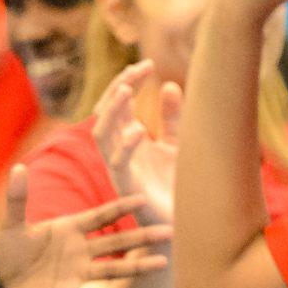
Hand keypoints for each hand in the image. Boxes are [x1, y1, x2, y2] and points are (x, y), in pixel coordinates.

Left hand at [0, 166, 172, 287]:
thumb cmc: (8, 249)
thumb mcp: (11, 223)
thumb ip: (18, 198)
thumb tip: (17, 167)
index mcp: (70, 228)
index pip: (101, 216)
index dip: (121, 207)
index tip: (143, 198)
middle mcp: (80, 251)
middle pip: (117, 241)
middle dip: (142, 237)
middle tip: (170, 231)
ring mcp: (77, 274)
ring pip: (113, 269)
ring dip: (137, 267)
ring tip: (162, 265)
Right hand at [91, 62, 177, 222]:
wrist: (185, 224)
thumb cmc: (177, 186)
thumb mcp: (177, 145)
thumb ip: (173, 118)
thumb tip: (170, 84)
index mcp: (130, 138)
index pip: (120, 103)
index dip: (129, 81)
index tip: (148, 64)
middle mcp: (120, 150)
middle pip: (106, 112)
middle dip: (118, 88)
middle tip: (138, 70)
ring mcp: (120, 169)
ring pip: (102, 134)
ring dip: (111, 112)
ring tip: (126, 90)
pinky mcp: (127, 188)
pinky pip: (118, 164)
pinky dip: (125, 146)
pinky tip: (139, 130)